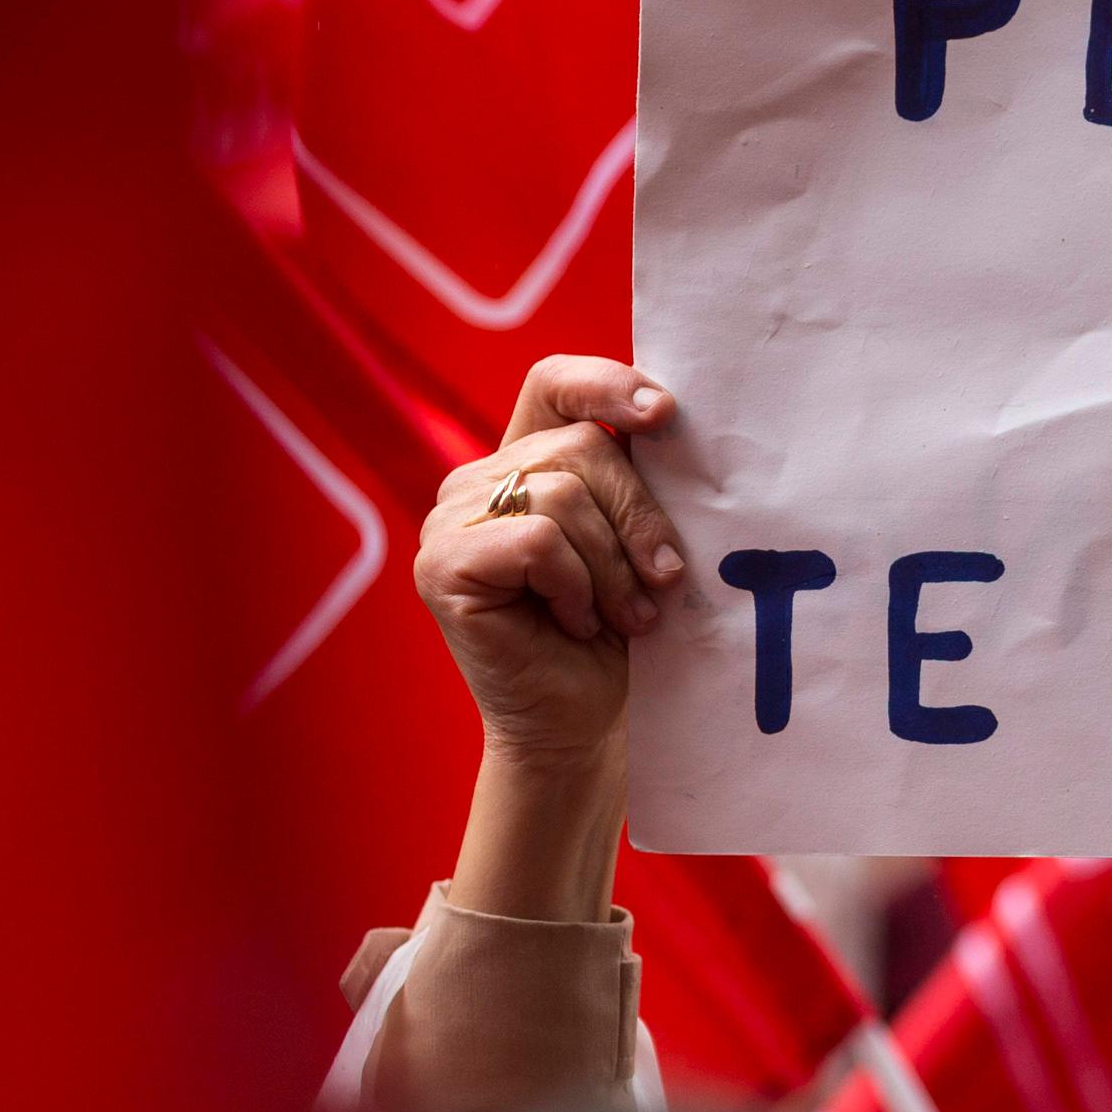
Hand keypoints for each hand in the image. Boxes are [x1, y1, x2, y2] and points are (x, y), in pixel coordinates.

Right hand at [413, 356, 687, 767]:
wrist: (585, 727)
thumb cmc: (621, 638)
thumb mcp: (640, 543)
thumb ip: (638, 481)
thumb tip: (670, 417)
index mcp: (526, 462)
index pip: (554, 384)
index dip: (607, 384)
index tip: (665, 415)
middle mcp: (477, 481)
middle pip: (579, 447)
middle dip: (640, 516)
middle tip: (666, 580)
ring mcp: (449, 521)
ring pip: (562, 495)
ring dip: (614, 566)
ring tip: (626, 617)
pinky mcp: (440, 565)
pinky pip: (536, 540)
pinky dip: (576, 585)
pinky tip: (577, 623)